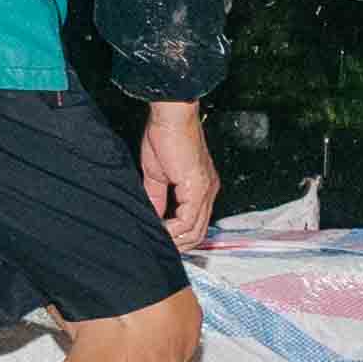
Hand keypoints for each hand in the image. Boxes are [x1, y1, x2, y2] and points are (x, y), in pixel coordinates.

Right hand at [136, 102, 216, 250]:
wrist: (171, 117)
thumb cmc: (165, 135)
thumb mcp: (157, 175)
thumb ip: (157, 198)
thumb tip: (153, 217)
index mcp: (202, 188)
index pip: (195, 224)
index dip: (177, 236)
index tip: (157, 237)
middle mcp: (209, 192)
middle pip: (198, 233)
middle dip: (177, 244)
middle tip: (156, 244)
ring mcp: (206, 191)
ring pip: (195, 231)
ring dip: (174, 239)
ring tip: (155, 236)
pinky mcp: (198, 188)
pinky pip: (188, 220)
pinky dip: (172, 229)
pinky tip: (158, 226)